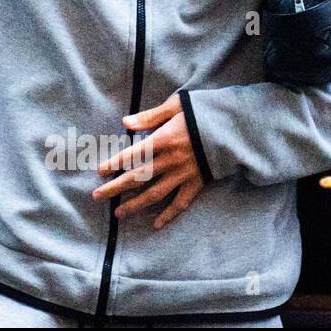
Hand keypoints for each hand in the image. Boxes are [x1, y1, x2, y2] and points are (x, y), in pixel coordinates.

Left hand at [90, 93, 204, 229]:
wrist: (234, 129)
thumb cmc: (202, 114)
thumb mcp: (175, 106)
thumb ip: (149, 116)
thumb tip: (125, 122)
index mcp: (163, 140)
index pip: (132, 155)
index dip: (114, 163)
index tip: (99, 171)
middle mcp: (170, 161)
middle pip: (138, 177)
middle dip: (116, 188)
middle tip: (97, 196)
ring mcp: (184, 175)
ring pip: (155, 194)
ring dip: (135, 204)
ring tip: (118, 213)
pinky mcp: (197, 183)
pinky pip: (181, 203)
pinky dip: (169, 215)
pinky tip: (156, 224)